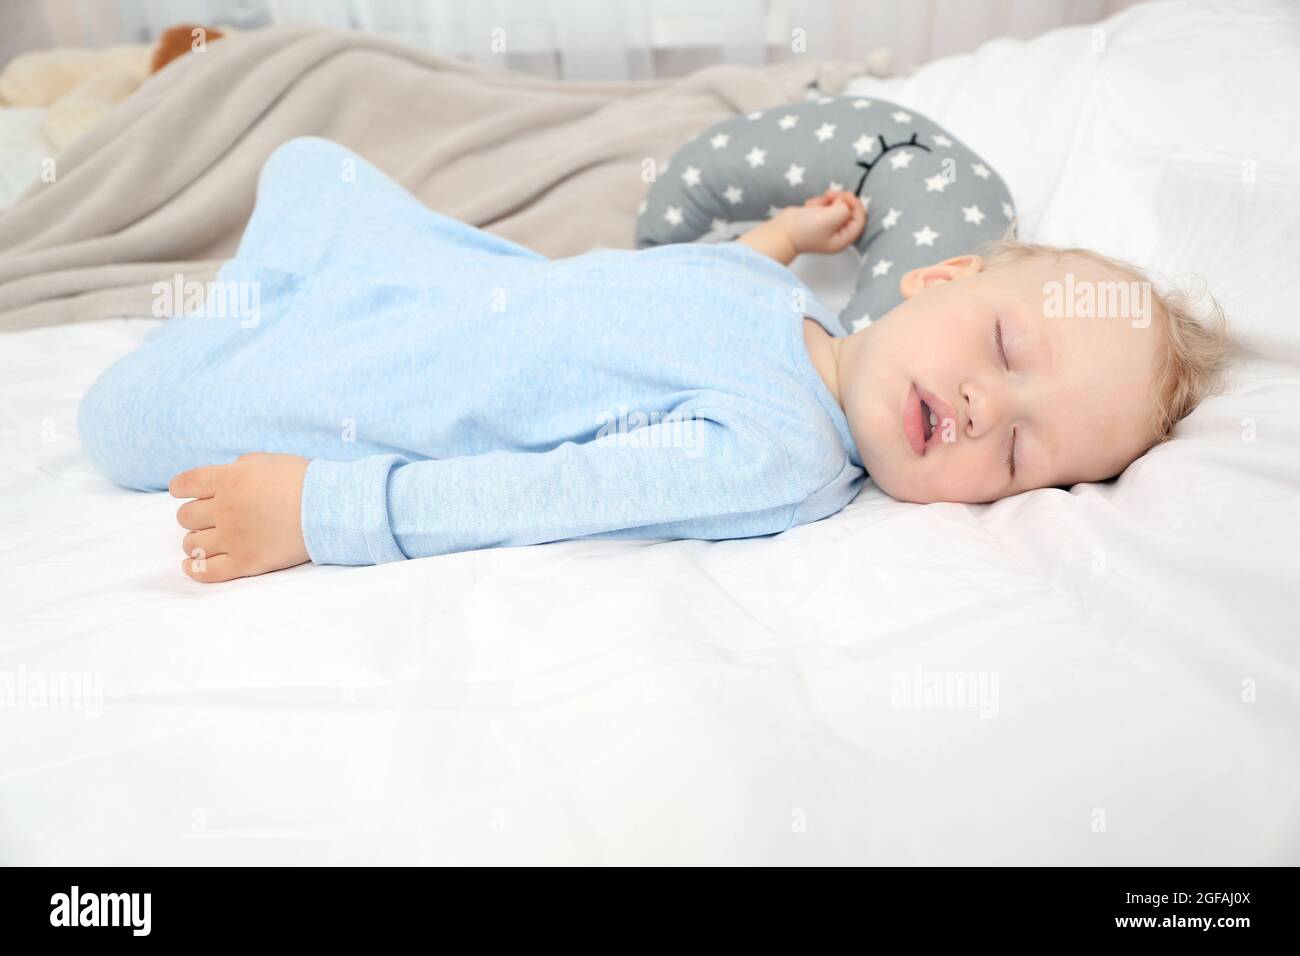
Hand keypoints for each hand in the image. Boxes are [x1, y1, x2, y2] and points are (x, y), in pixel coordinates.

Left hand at [170, 452, 310, 582]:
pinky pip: (206, 572)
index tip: (184, 492)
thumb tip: (225, 475)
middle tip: (210, 517)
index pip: (184, 484)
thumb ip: (239, 467)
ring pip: (191, 544)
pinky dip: (193, 570)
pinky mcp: (246, 562)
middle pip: (186, 516)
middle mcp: (225, 509)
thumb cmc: (303, 481)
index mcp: (228, 480)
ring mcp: (234, 538)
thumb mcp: (267, 460)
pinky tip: (191, 566)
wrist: (331, 509)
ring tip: (208, 540)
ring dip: (195, 541)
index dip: (180, 488)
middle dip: (194, 516)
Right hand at [776, 189, 866, 254]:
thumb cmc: (804, 229)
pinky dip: (819, 202)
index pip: (860, 220)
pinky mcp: (817, 218)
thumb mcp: (830, 219)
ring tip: (816, 202)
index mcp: (843, 239)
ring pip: (838, 206)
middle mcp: (837, 233)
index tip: (845, 196)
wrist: (781, 232)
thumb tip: (843, 202)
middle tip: (831, 194)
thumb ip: (844, 209)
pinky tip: (809, 204)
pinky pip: (826, 205)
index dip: (856, 205)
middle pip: (850, 211)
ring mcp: (827, 226)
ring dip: (829, 200)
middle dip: (841, 200)